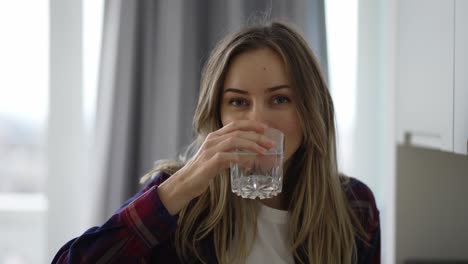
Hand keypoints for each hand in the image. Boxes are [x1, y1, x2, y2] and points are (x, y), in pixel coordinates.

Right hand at [157, 120, 274, 214]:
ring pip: (235, 141)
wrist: (185, 183)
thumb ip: (230, 154)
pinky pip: (228, 157)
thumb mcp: (217, 158)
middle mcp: (213, 140)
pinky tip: (249, 165)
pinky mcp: (209, 162)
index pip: (236, 124)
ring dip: (252, 145)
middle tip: (271, 144)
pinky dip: (241, 159)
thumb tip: (248, 158)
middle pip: (238, 132)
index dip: (252, 124)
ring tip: (264, 152)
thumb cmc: (202, 171)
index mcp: (215, 136)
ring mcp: (210, 150)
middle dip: (257, 136)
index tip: (266, 128)